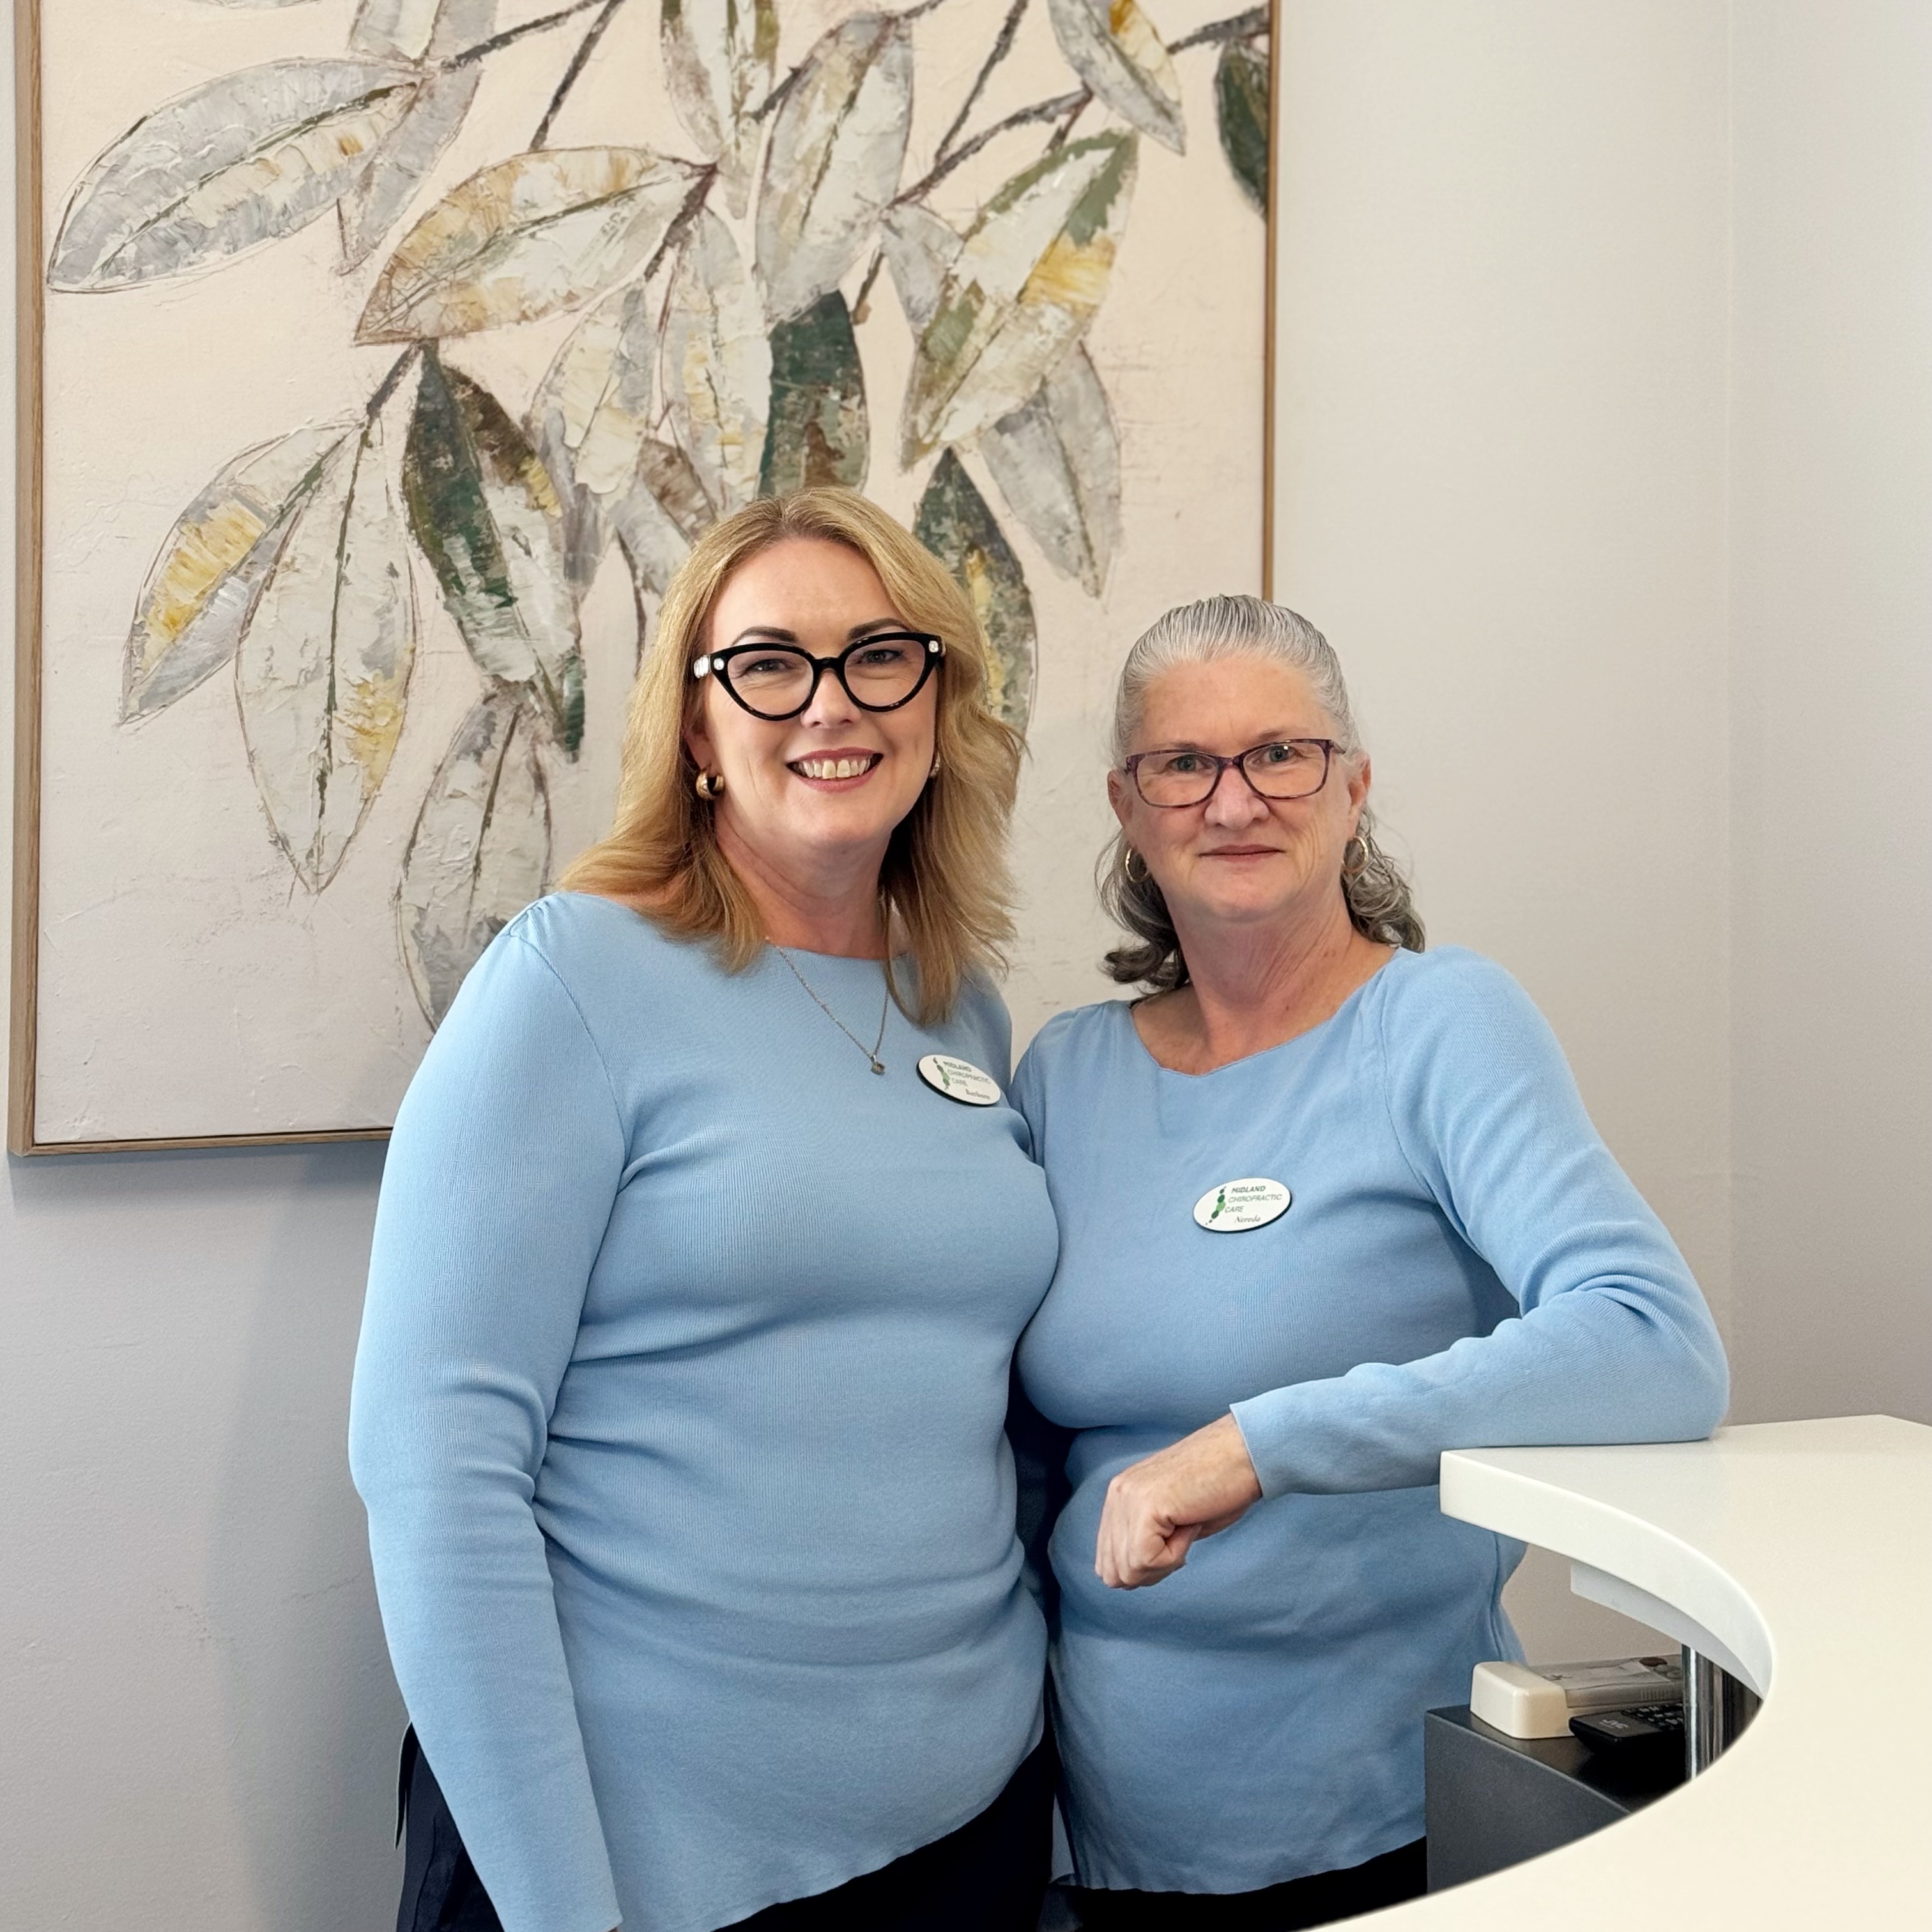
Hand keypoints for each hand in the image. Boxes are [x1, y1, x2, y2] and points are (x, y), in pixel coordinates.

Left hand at [1094, 1413, 1262, 1589]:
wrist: (1246, 1452)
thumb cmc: (1221, 1486)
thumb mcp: (1172, 1519)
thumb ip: (1145, 1540)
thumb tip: (1129, 1578)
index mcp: (1120, 1496)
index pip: (1107, 1563)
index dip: (1144, 1571)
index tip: (1174, 1545)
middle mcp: (1117, 1494)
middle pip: (1113, 1573)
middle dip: (1152, 1572)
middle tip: (1181, 1541)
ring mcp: (1127, 1497)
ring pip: (1129, 1571)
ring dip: (1165, 1562)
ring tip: (1187, 1526)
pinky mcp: (1145, 1505)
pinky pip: (1146, 1559)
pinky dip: (1174, 1555)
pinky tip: (1190, 1526)